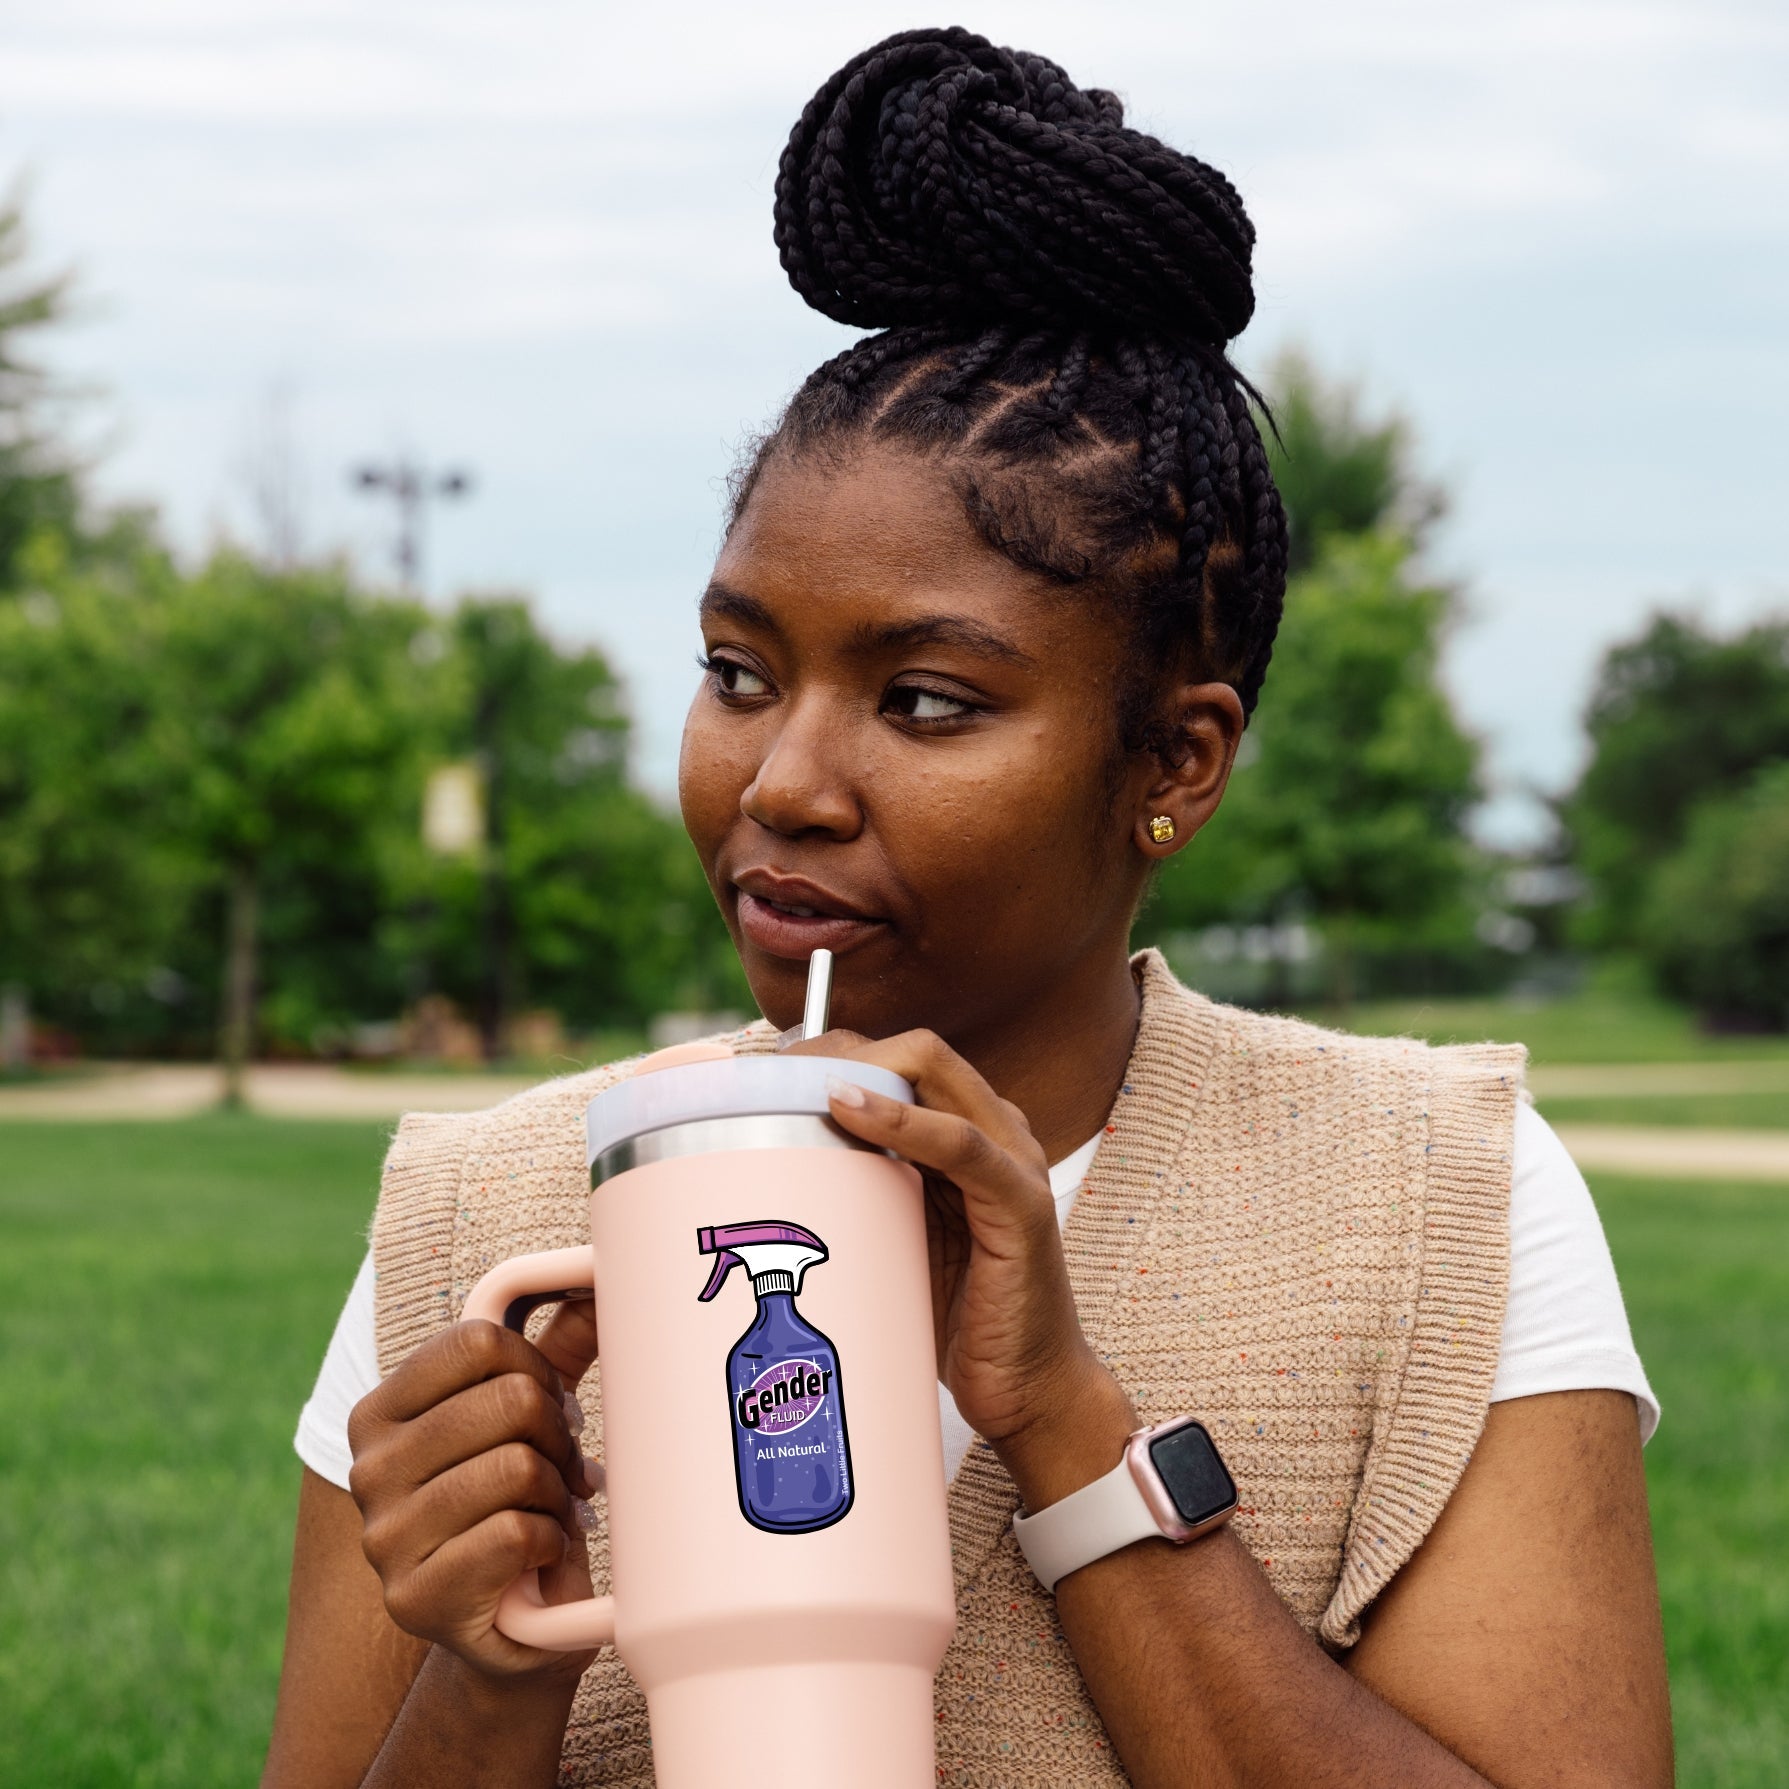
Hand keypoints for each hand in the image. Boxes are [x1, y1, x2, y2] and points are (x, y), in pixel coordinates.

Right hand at [346, 1301, 603, 1686]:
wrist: (508, 1625)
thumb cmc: (517, 1503)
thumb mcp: (531, 1419)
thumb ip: (556, 1347)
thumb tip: (601, 1277)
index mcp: (381, 1411)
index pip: (477, 1340)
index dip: (536, 1365)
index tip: (547, 1404)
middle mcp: (367, 1470)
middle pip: (508, 1399)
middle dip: (557, 1435)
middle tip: (560, 1469)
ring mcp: (384, 1537)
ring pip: (516, 1466)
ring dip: (557, 1492)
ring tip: (549, 1511)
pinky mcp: (415, 1597)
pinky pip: (516, 1532)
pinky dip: (550, 1540)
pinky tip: (538, 1554)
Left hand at [800, 1029, 1134, 1503]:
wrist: (1029, 1392)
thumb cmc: (958, 1319)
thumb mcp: (894, 1237)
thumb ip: (859, 1193)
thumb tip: (768, 1174)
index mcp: (967, 1131)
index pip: (897, 1057)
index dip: (831, 1050)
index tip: (763, 1074)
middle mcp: (996, 1131)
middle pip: (911, 1052)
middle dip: (833, 1052)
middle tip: (763, 1080)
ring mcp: (1015, 1160)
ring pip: (933, 1076)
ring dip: (856, 1070)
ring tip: (791, 1085)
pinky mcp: (1021, 1202)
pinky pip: (960, 1142)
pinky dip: (902, 1120)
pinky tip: (847, 1107)